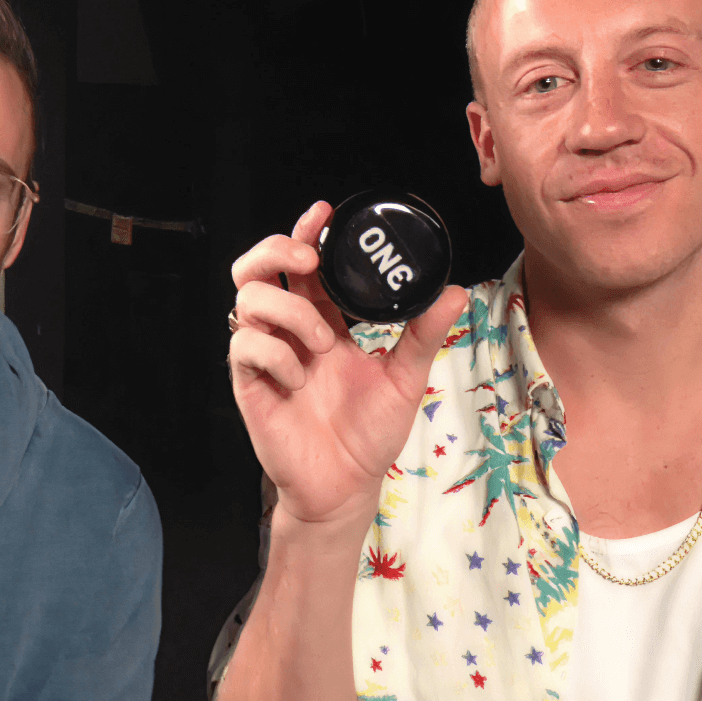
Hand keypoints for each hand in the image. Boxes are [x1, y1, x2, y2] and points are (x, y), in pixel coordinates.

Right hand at [229, 201, 466, 527]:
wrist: (344, 487)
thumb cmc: (368, 435)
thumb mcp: (404, 378)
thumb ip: (422, 334)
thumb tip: (454, 291)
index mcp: (321, 321)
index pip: (302, 264)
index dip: (305, 233)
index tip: (323, 213)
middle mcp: (289, 332)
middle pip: (257, 268)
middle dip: (276, 250)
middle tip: (308, 259)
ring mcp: (267, 355)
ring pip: (249, 300)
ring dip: (290, 312)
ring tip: (322, 343)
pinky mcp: (251, 383)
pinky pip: (247, 347)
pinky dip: (277, 354)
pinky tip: (299, 379)